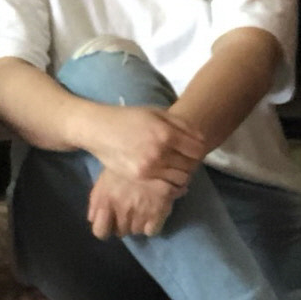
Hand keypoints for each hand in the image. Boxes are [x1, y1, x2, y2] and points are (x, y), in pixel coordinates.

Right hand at [82, 104, 205, 186]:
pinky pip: (167, 186)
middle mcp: (160, 152)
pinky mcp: (141, 177)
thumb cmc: (128, 118)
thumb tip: (201, 138)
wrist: (99, 130)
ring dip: (181, 173)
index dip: (197, 148)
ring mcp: (150, 167)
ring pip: (181, 178)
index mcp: (165, 133)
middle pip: (191, 165)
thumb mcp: (155, 113)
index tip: (191, 148)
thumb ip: (180, 124)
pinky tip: (164, 174)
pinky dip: (170, 182)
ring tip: (173, 166)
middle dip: (190, 161)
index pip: (197, 149)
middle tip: (182, 158)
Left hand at [87, 171, 179, 239]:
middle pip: (120, 232)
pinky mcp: (158, 214)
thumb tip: (92, 219)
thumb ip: (97, 200)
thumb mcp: (104, 178)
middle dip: (123, 224)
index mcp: (105, 202)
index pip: (100, 232)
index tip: (110, 223)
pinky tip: (153, 212)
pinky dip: (152, 224)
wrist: (152, 153)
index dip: (105, 229)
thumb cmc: (124, 162)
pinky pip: (151, 231)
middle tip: (129, 211)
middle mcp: (120, 211)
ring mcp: (139, 214)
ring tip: (141, 208)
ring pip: (136, 231)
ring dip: (138, 223)